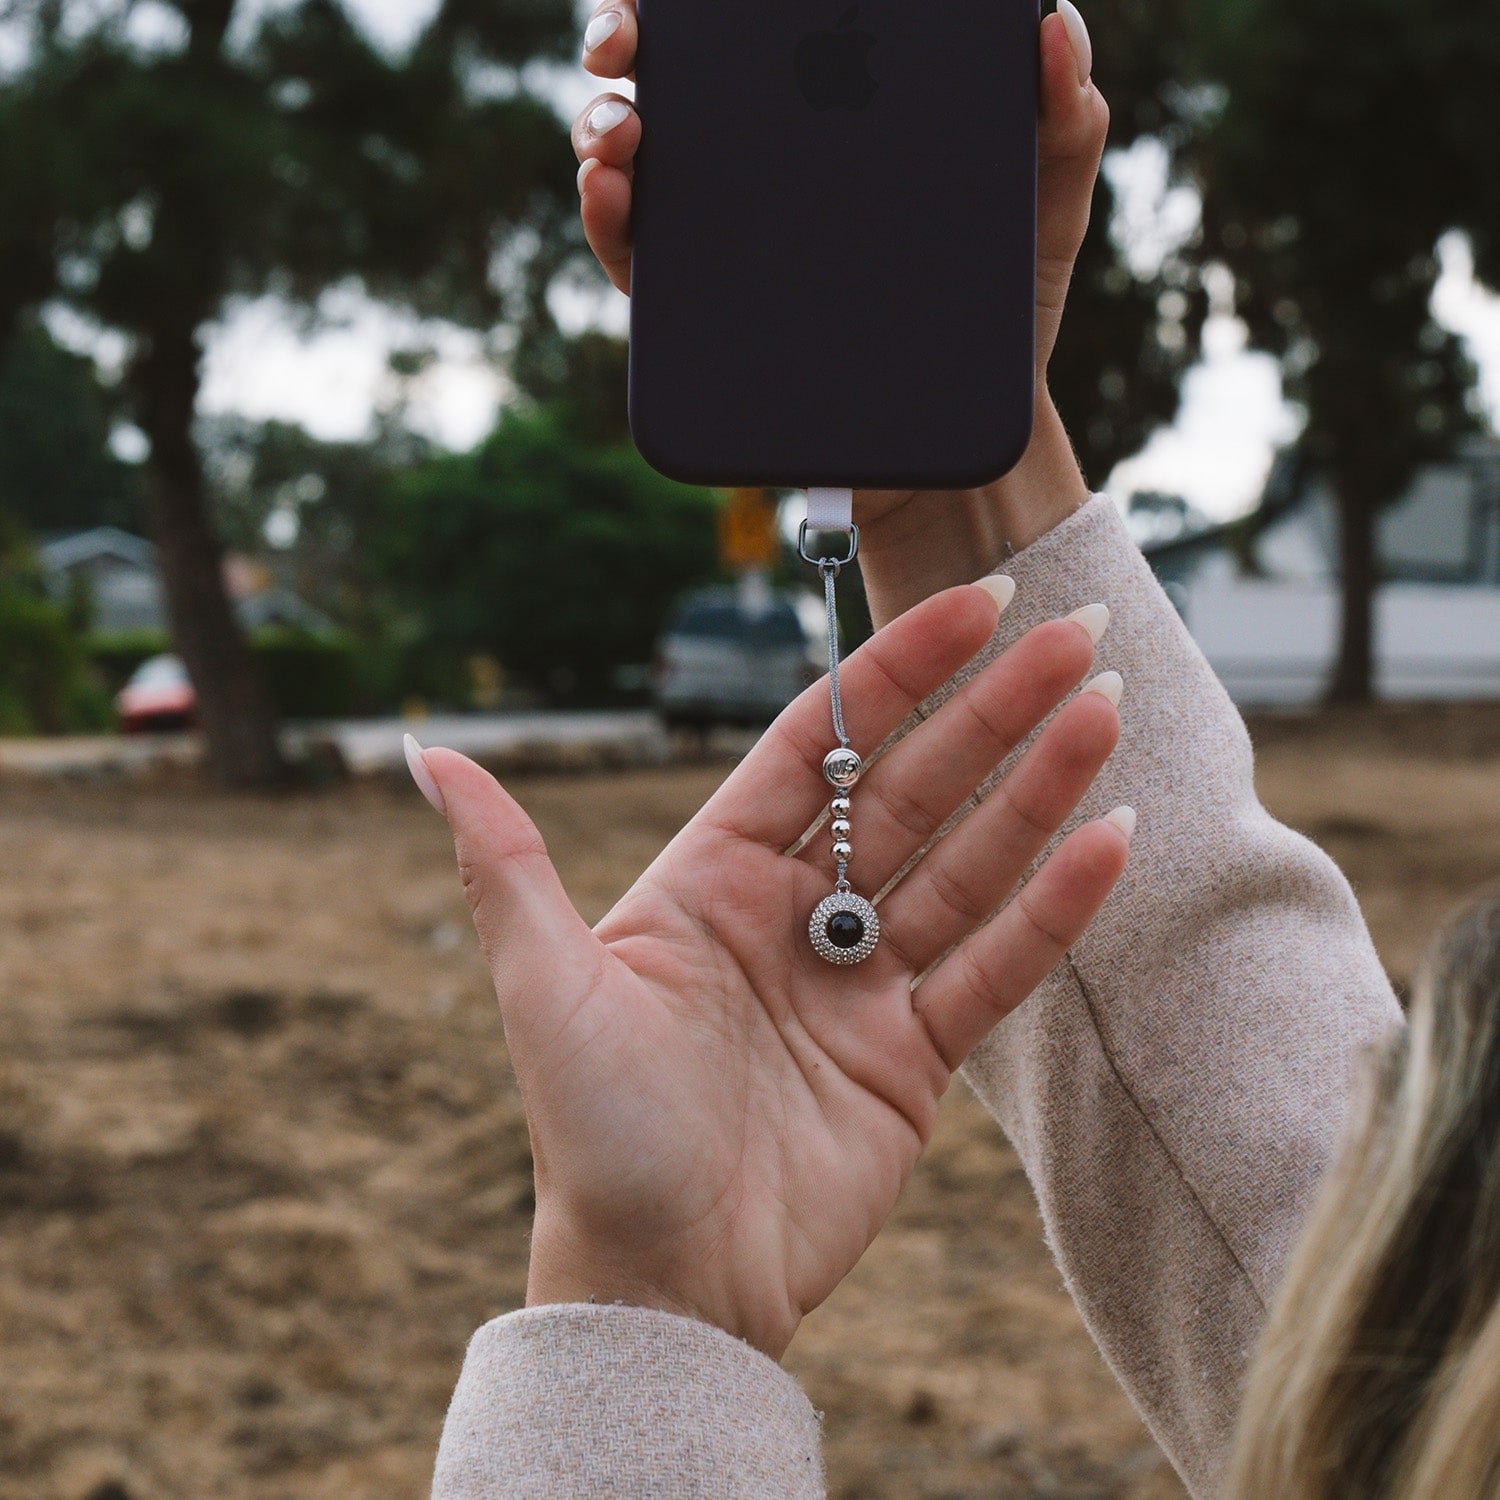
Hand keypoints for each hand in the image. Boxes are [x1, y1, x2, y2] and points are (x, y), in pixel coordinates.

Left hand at [411, 583, 1129, 1359]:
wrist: (663, 1285)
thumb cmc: (594, 1135)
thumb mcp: (547, 987)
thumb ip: (506, 862)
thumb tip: (423, 748)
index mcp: (718, 873)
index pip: (824, 742)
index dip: (898, 671)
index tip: (971, 609)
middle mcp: (798, 911)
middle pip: (913, 787)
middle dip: (994, 712)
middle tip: (1076, 639)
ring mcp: (864, 980)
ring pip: (967, 862)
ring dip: (1038, 789)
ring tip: (1103, 712)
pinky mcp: (915, 1056)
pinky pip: (996, 966)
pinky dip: (1053, 907)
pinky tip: (1110, 839)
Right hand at [574, 0, 1110, 625]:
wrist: (957, 449)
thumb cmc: (999, 323)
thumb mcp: (1043, 219)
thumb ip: (1063, 126)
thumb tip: (1055, 25)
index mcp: (835, 121)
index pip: (760, 32)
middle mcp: (764, 171)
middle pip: (674, 75)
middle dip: (625, 33)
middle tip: (623, 38)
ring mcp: (725, 242)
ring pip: (635, 159)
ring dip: (602, 125)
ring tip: (623, 129)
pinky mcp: (701, 316)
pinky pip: (636, 258)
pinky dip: (607, 219)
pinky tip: (614, 193)